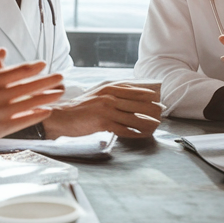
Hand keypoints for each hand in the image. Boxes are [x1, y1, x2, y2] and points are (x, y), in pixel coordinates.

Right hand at [0, 46, 64, 154]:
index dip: (33, 67)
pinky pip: (24, 120)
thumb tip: (0, 50)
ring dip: (47, 97)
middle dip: (47, 80)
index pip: (17, 71)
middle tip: (61, 77)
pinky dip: (37, 115)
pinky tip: (47, 111)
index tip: (44, 64)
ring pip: (30, 102)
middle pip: (29, 86)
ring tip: (59, 93)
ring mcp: (1, 113)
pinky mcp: (2, 128)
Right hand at [43, 81, 161, 137]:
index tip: (156, 97)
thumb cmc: (80, 107)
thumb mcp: (96, 94)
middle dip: (151, 108)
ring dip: (146, 122)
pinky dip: (134, 132)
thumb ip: (110, 93)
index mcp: (107, 88)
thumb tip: (127, 97)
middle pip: (136, 103)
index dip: (146, 94)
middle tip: (161, 112)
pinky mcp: (103, 123)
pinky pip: (123, 129)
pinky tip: (141, 134)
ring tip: (156, 124)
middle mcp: (109, 97)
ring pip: (132, 117)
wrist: (62, 116)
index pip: (131, 89)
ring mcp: (106, 110)